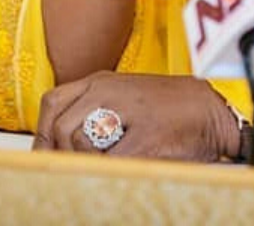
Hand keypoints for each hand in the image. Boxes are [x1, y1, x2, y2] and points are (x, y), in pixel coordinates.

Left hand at [32, 72, 240, 159]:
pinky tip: (118, 170)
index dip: (43, 134)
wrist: (210, 112)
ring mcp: (127, 113)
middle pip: (61, 126)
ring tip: (102, 164)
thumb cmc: (167, 109)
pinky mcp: (142, 140)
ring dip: (82, 161)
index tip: (44, 155)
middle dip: (58, 154)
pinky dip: (104, 172)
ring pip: (78, 143)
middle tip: (68, 169)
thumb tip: (53, 143)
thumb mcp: (124, 97)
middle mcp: (110, 90)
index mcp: (103, 80)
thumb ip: (92, 110)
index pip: (53, 103)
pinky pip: (105, 163)